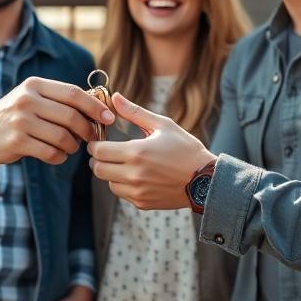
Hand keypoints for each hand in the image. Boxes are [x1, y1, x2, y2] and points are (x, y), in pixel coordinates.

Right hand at [0, 77, 114, 174]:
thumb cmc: (16, 115)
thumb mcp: (33, 97)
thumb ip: (60, 99)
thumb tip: (99, 106)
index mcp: (35, 85)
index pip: (73, 93)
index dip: (95, 106)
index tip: (109, 118)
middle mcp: (27, 100)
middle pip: (70, 116)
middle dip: (87, 129)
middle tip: (92, 138)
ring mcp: (20, 121)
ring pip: (62, 136)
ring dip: (73, 145)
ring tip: (71, 147)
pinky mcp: (16, 142)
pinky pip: (50, 152)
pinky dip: (60, 157)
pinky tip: (58, 155)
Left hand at [88, 92, 215, 209]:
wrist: (205, 180)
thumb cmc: (186, 149)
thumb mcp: (163, 125)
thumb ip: (135, 112)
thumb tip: (114, 97)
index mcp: (136, 152)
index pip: (99, 151)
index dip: (95, 145)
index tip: (100, 141)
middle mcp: (134, 174)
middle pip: (98, 169)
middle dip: (98, 159)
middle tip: (107, 152)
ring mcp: (137, 191)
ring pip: (108, 183)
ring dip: (110, 173)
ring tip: (124, 164)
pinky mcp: (142, 203)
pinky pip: (121, 194)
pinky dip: (123, 185)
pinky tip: (136, 176)